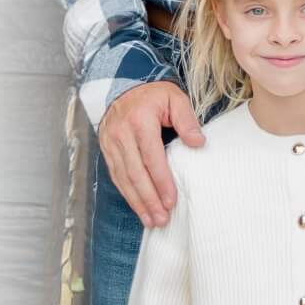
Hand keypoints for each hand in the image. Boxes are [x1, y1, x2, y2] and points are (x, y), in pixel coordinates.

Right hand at [97, 81, 202, 226]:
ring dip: (138, 202)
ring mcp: (110, 143)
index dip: (161, 181)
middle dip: (149, 199)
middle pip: (135, 173)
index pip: (151, 156)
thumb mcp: (175, 98)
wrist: (123, 84)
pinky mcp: (106, 150)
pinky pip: (116, 176)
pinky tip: (139, 207)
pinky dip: (128, 194)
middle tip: (162, 219)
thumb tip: (199, 143)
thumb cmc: (154, 95)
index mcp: (140, 120)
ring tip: (152, 220)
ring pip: (124, 178)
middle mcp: (121, 133)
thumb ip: (187, 120)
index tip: (171, 200)